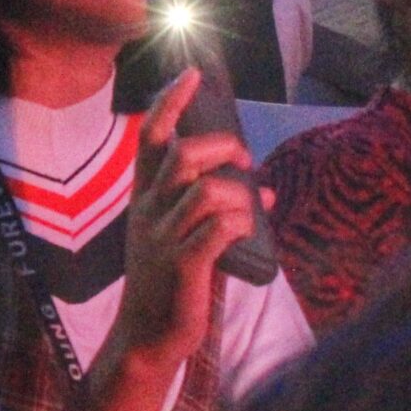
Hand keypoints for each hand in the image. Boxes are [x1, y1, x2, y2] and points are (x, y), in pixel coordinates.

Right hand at [114, 71, 261, 368]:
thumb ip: (214, 208)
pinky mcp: (185, 264)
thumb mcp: (176, 235)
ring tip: (247, 209)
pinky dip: (240, 223)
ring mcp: (165, 238)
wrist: (147, 335)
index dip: (171, 103)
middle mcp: (150, 211)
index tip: (192, 75)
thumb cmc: (168, 280)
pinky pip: (219, 228)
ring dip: (237, 194)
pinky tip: (244, 233)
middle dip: (222, 148)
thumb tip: (265, 189)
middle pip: (183, 156)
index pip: (150, 138)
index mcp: (144, 198)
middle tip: (243, 160)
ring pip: (206, 191)